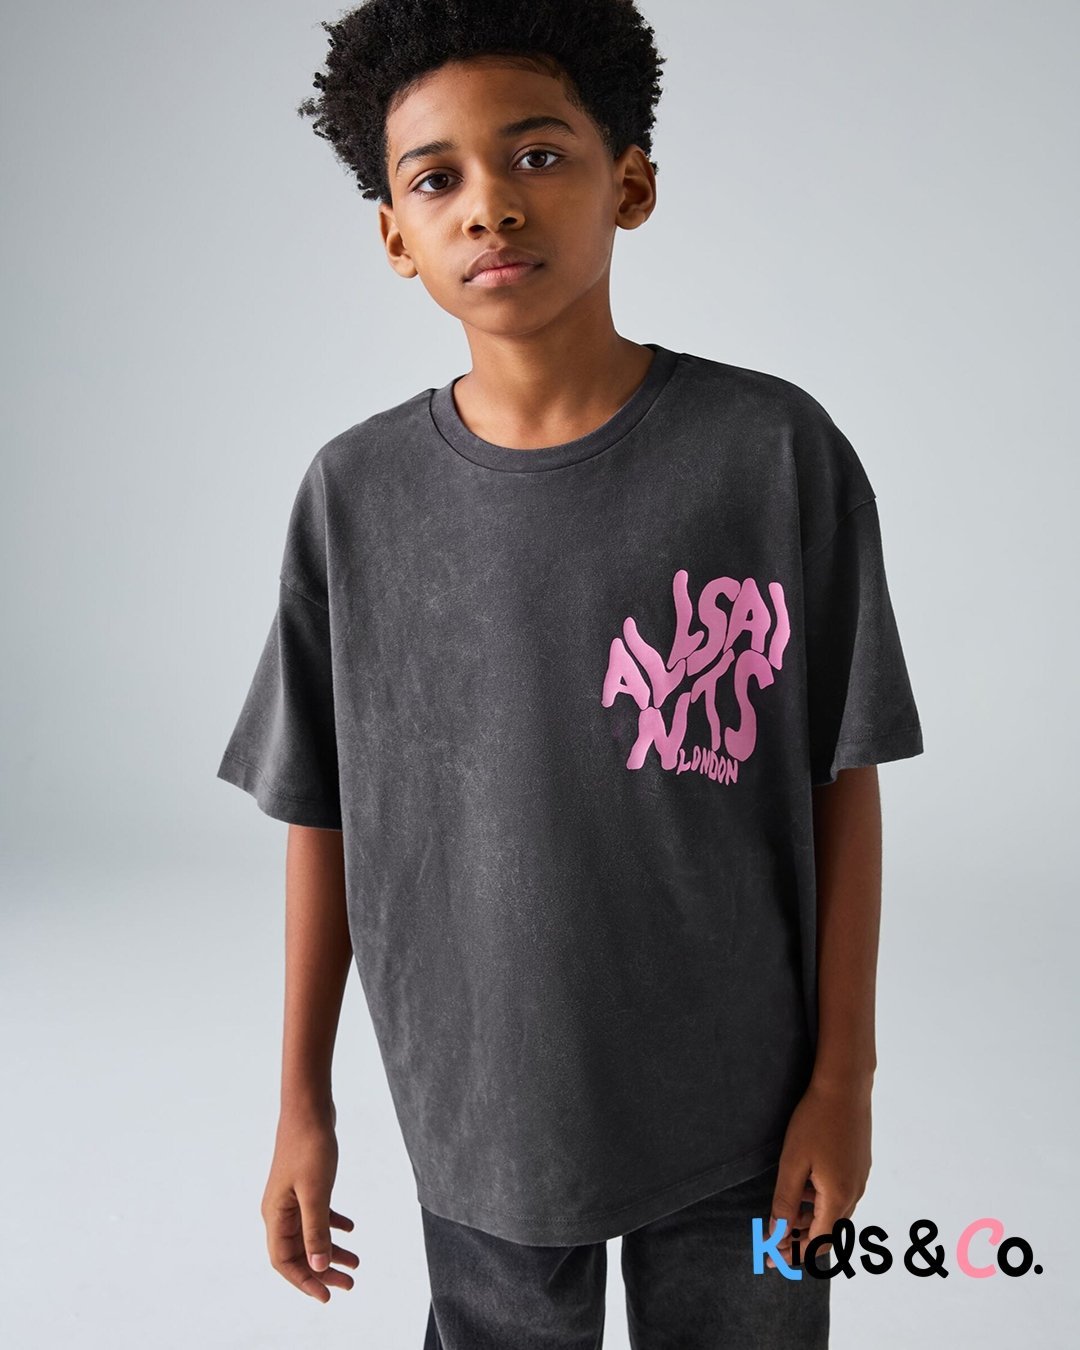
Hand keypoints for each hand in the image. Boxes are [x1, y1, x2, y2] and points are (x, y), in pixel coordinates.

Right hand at [261, 1110, 359, 1301]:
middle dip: (323, 1271)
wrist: (309, 1107)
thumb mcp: (316, 1193)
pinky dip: (332, 1224)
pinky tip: (351, 1228)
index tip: (327, 1296)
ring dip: (330, 1250)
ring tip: (356, 1262)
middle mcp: (279, 1210)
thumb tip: (318, 1268)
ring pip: (310, 1234)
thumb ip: (316, 1231)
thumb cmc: (309, 1146)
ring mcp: (291, 1197)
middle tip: (349, 1284)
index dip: (304, 1281)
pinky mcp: (305, 1184)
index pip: (284, 1261)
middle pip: (299, 1252)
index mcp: (275, 1215)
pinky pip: (317, 1214)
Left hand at [766, 1076, 872, 1269]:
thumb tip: (778, 1234)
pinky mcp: (859, 1166)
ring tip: (788, 1209)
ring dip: (812, 1217)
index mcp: (838, 1197)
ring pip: (835, 1212)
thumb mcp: (793, 1162)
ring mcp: (860, 1179)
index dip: (796, 1252)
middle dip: (803, 1238)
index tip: (775, 1257)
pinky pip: (841, 1194)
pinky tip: (805, 1184)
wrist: (845, 1087)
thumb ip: (786, 1202)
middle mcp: (854, 1193)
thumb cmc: (816, 1121)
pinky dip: (822, 1199)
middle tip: (777, 1237)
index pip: (819, 1242)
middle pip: (830, 1230)